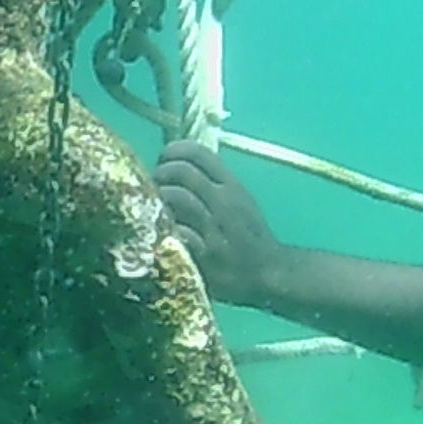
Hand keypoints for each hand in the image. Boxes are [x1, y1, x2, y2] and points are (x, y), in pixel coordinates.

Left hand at [152, 140, 281, 306]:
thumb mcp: (238, 199)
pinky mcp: (207, 255)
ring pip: (177, 197)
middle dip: (160, 173)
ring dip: (158, 199)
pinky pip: (179, 231)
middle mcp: (224, 202)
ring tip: (153, 207)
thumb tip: (175, 163)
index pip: (197, 152)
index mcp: (231, 185)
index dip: (172, 151)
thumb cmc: (247, 233)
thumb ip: (212, 181)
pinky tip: (160, 231)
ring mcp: (215, 228)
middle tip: (153, 185)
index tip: (163, 161)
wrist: (269, 272)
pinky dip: (165, 228)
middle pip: (182, 171)